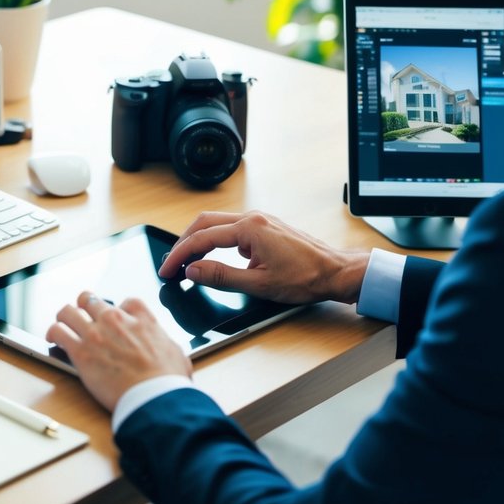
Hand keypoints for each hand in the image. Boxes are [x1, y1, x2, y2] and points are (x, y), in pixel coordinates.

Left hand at [46, 291, 191, 411]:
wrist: (154, 397)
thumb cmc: (168, 381)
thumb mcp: (176, 353)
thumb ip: (164, 343)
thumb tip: (167, 348)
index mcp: (141, 318)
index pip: (125, 302)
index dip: (118, 310)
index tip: (117, 318)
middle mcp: (115, 320)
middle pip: (91, 300)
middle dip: (86, 307)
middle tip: (83, 317)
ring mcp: (95, 334)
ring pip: (68, 311)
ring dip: (65, 317)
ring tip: (63, 325)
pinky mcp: (80, 352)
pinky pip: (58, 332)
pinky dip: (53, 333)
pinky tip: (53, 339)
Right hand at [156, 210, 368, 304]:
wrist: (336, 272)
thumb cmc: (306, 278)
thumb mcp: (259, 285)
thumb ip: (222, 276)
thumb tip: (193, 271)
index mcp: (250, 229)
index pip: (202, 238)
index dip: (180, 255)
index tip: (168, 270)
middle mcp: (253, 218)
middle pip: (204, 223)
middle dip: (184, 243)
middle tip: (171, 264)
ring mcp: (260, 220)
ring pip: (217, 223)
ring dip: (198, 239)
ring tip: (187, 261)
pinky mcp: (265, 227)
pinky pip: (230, 227)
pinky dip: (214, 239)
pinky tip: (213, 256)